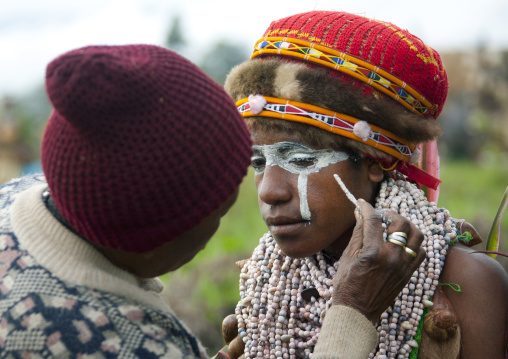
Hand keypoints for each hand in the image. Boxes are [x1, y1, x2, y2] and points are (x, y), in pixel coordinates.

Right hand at [332, 199, 424, 323]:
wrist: (357, 311)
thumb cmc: (347, 284)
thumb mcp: (348, 256)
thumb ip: (358, 233)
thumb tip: (361, 214)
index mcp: (374, 252)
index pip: (374, 220)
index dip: (368, 208)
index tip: (363, 204)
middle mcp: (392, 257)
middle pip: (402, 223)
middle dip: (391, 214)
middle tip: (382, 215)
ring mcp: (404, 266)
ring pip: (417, 236)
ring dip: (407, 226)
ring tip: (395, 226)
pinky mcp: (409, 274)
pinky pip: (421, 252)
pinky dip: (414, 244)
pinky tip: (402, 243)